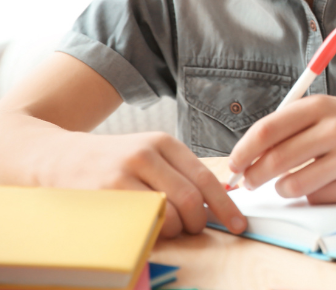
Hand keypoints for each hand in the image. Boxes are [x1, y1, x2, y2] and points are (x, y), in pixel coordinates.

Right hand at [48, 131, 246, 238]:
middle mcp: (146, 154)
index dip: (225, 206)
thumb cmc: (113, 161)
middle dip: (198, 223)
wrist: (57, 156)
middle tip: (193, 228)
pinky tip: (147, 228)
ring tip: (166, 226)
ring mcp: (123, 174)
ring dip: (175, 230)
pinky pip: (141, 223)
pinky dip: (151, 233)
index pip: (206, 178)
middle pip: (191, 199)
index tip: (238, 225)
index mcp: (164, 143)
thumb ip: (181, 172)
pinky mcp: (104, 194)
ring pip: (168, 214)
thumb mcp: (150, 154)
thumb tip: (218, 201)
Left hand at [228, 95, 335, 203]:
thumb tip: (245, 154)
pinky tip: (321, 182)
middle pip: (275, 160)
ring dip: (280, 188)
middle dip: (253, 176)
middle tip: (248, 181)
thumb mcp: (324, 110)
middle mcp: (335, 129)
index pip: (268, 129)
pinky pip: (316, 197)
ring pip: (292, 184)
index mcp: (321, 106)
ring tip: (286, 182)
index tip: (234, 162)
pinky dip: (309, 195)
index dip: (244, 149)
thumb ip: (287, 126)